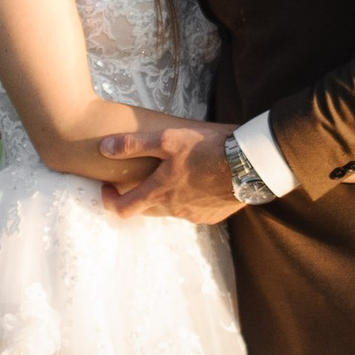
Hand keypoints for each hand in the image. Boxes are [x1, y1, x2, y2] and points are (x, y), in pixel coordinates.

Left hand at [96, 115, 241, 226]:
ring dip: (168, 195)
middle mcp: (174, 210)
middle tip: (143, 175)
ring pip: (172, 209)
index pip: (124, 209)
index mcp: (159, 192)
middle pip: (147, 208)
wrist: (249, 164)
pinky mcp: (213, 216)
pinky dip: (190, 198)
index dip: (110, 201)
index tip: (107, 189)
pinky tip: (199, 180)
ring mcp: (194, 215)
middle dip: (140, 194)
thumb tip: (104, 148)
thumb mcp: (167, 139)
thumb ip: (133, 145)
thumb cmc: (207, 148)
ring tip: (177, 172)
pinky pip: (194, 210)